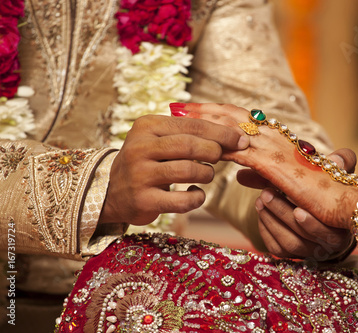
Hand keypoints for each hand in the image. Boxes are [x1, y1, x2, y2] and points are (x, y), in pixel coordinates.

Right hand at [99, 114, 248, 224]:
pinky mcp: (143, 200)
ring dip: (206, 174)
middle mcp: (140, 147)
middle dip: (214, 151)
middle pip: (190, 145)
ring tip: (205, 175)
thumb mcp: (160, 139)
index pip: (192, 125)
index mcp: (147, 126)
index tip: (241, 139)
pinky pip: (182, 201)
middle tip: (222, 157)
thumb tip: (234, 136)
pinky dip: (197, 198)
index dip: (221, 133)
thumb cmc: (148, 161)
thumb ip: (189, 133)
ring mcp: (140, 175)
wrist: (112, 191)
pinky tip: (195, 194)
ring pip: (188, 171)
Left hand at [172, 103, 357, 230]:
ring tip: (179, 114)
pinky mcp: (277, 167)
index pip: (243, 120)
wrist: (346, 203)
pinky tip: (200, 142)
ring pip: (234, 128)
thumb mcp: (283, 182)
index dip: (216, 113)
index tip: (191, 110)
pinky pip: (242, 151)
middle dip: (203, 110)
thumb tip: (239, 173)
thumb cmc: (320, 193)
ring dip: (205, 120)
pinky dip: (220, 144)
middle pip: (234, 117)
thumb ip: (260, 175)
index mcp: (278, 141)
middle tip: (176, 105)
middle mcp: (276, 138)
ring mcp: (276, 150)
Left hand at [239, 150, 357, 259]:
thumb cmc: (328, 186)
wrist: (313, 199)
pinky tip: (261, 210)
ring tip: (260, 199)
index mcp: (344, 227)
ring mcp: (310, 251)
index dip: (313, 224)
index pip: (330, 233)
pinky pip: (276, 247)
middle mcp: (329, 244)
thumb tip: (335, 160)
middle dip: (283, 215)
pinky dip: (265, 229)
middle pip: (304, 238)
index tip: (298, 210)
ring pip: (289, 243)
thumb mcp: (337, 172)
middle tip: (266, 193)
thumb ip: (340, 161)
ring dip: (271, 220)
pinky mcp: (291, 254)